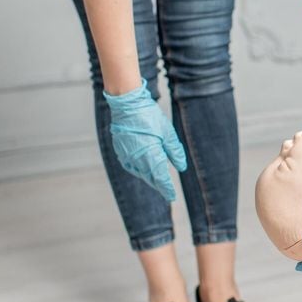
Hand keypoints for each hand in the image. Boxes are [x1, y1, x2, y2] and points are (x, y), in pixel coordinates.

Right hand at [103, 80, 186, 201]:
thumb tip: (182, 167)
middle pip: (149, 177)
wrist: (127, 104)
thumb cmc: (149, 116)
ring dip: (149, 178)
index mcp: (150, 154)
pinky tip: (144, 170)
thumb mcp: (167, 132)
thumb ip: (175, 151)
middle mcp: (137, 158)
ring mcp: (126, 155)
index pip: (160, 178)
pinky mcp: (120, 151)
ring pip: (139, 173)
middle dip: (159, 185)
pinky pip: (131, 166)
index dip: (166, 188)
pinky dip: (139, 170)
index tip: (172, 196)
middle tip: (167, 192)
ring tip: (158, 182)